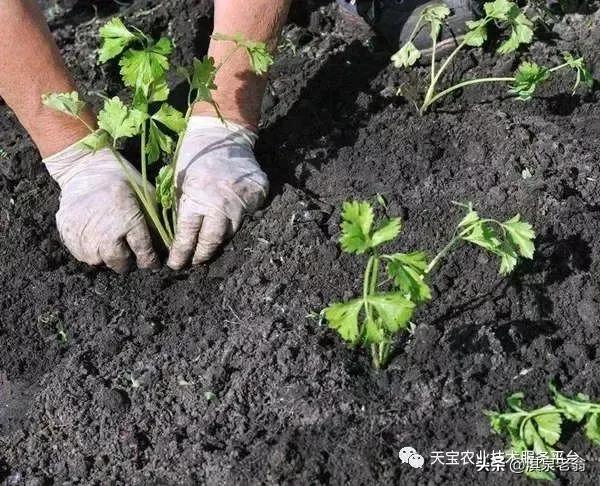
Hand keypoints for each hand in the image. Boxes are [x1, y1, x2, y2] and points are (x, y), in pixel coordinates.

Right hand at [43, 145, 158, 272]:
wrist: (85, 168)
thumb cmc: (121, 180)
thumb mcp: (146, 195)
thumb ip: (155, 222)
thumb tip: (166, 245)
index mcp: (129, 223)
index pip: (144, 254)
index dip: (149, 261)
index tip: (151, 262)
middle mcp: (105, 234)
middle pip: (119, 264)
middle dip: (127, 262)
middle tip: (129, 254)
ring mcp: (84, 236)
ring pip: (99, 261)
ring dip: (106, 257)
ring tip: (110, 244)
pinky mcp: (67, 234)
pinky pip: (81, 254)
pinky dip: (89, 251)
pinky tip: (95, 238)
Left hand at [167, 116, 267, 269]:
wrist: (223, 135)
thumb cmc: (195, 156)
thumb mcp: (180, 181)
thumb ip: (182, 207)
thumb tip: (179, 236)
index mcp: (196, 198)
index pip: (187, 235)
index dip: (181, 252)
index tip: (175, 264)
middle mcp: (221, 203)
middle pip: (212, 240)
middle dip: (201, 255)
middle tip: (193, 262)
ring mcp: (242, 201)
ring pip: (231, 232)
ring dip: (219, 240)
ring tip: (208, 247)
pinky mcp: (257, 196)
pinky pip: (247, 217)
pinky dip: (237, 221)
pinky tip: (228, 222)